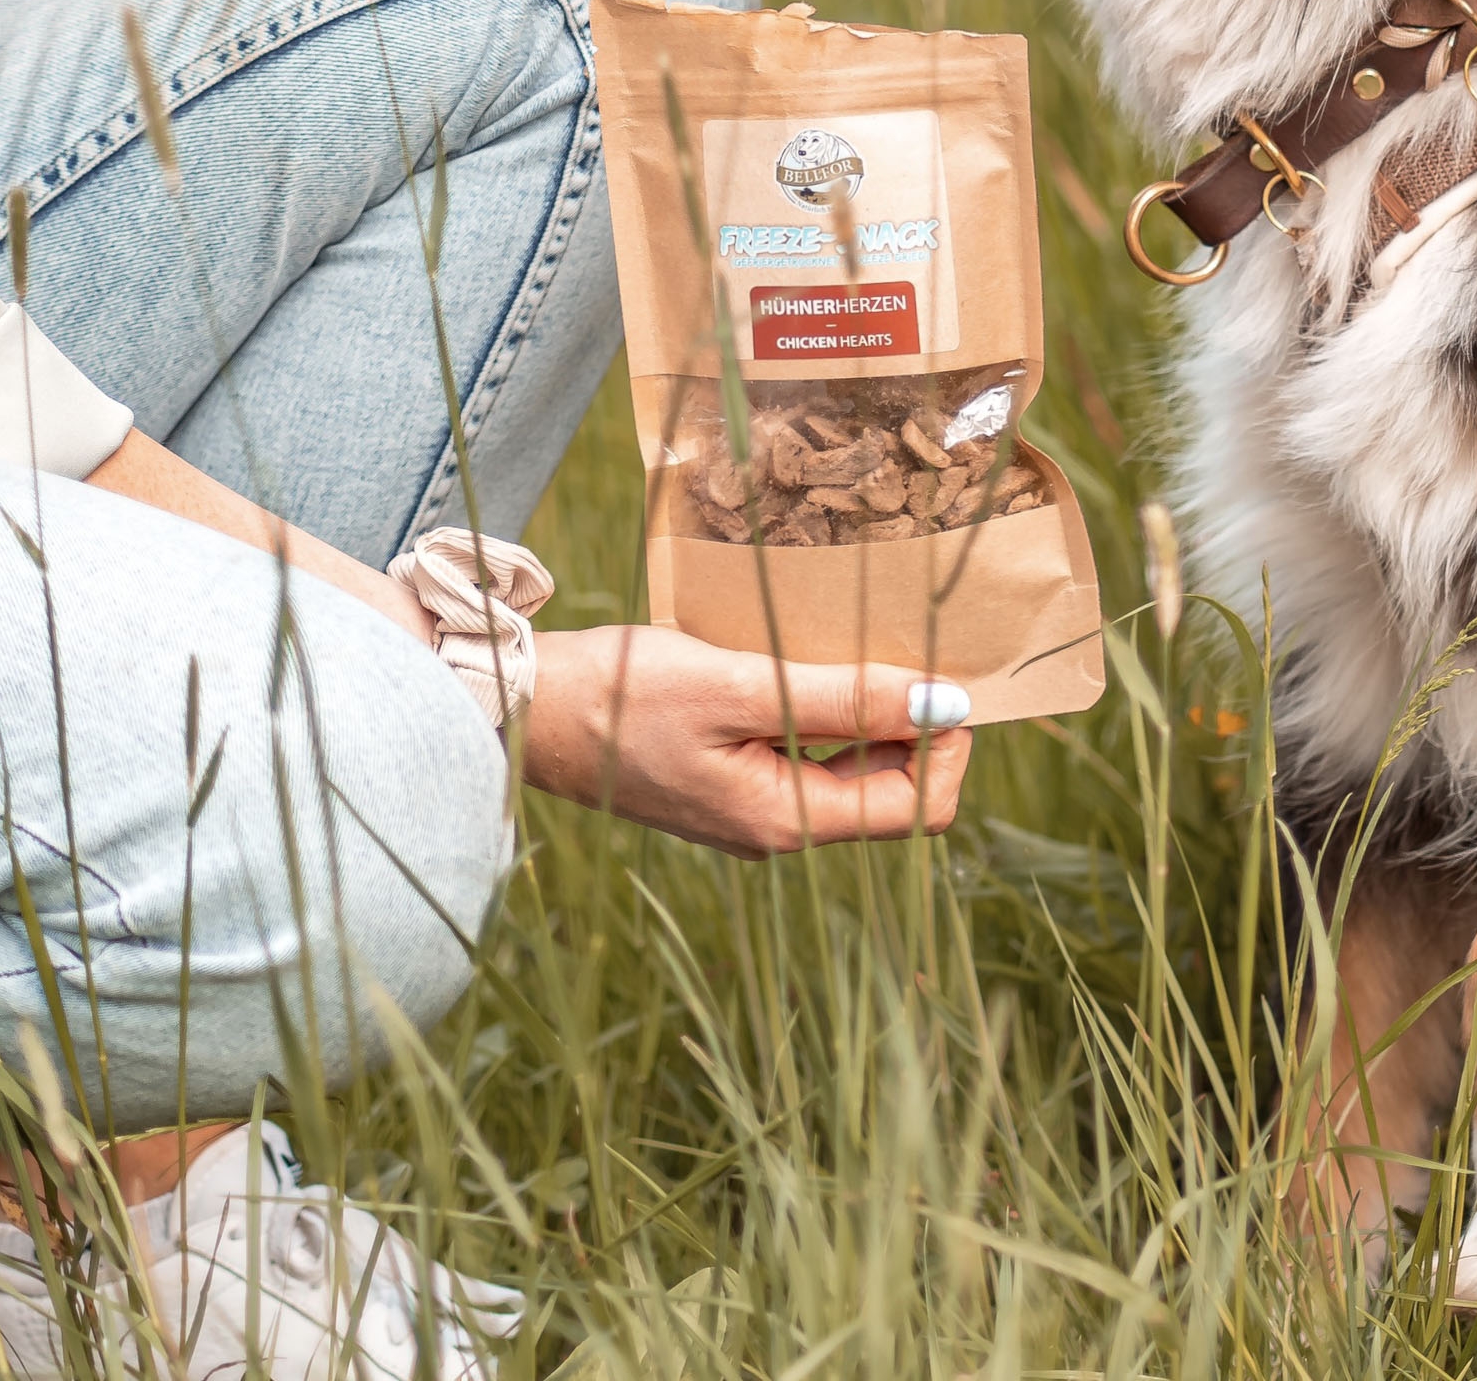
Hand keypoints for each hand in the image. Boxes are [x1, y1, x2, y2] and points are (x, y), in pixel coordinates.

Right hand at [521, 624, 973, 854]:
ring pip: (854, 771)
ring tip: (858, 646)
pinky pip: (811, 756)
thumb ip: (844, 697)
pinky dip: (830, 712)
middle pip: (894, 792)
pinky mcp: (731, 781)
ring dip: (872, 714)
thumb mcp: (740, 685)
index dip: (949, 745)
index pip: (920, 808)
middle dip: (915, 725)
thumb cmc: (625, 695)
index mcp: (787, 821)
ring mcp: (753, 809)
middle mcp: (778, 829)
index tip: (940, 673)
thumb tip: (944, 703)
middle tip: (903, 646)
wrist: (527, 711)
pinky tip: (811, 663)